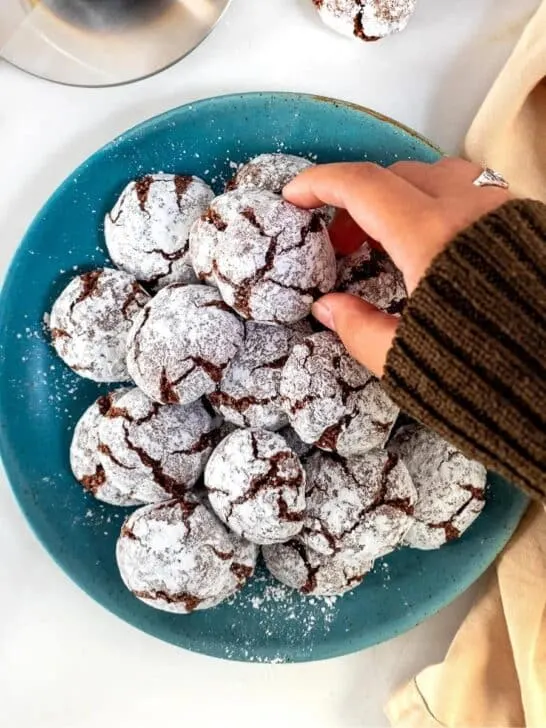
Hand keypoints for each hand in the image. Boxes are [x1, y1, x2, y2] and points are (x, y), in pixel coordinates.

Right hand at [283, 158, 510, 375]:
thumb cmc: (492, 378)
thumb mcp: (408, 363)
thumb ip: (360, 330)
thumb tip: (328, 308)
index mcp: (431, 237)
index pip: (363, 187)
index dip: (320, 184)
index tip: (295, 196)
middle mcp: (469, 209)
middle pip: (397, 176)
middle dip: (357, 199)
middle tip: (340, 243)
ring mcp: (504, 211)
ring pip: (439, 177)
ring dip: (400, 197)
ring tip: (387, 241)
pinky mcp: (528, 225)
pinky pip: (474, 192)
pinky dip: (438, 205)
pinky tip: (434, 246)